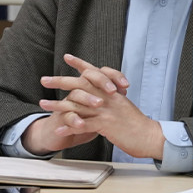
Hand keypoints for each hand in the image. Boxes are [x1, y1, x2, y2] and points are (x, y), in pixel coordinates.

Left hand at [28, 53, 163, 159]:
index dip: (80, 64)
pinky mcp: (105, 124)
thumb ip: (113, 98)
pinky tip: (57, 128)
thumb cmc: (137, 123)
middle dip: (60, 81)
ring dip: (57, 104)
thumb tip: (104, 94)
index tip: (67, 57)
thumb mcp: (124, 105)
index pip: (94, 72)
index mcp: (112, 91)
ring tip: (43, 104)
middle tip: (44, 79)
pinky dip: (68, 126)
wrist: (149, 135)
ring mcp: (105, 110)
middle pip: (80, 85)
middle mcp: (107, 96)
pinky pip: (82, 124)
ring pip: (76, 104)